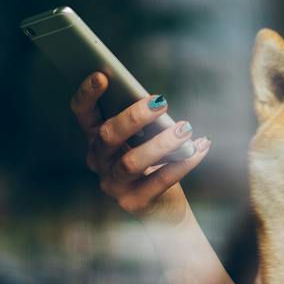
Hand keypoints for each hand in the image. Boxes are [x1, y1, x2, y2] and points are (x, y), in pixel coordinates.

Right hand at [70, 72, 210, 223]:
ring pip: (131, 162)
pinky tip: (199, 148)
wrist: (163, 208)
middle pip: (108, 136)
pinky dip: (181, 164)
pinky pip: (158, 182)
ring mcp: (114, 185)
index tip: (102, 75)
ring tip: (186, 129)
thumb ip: (144, 123)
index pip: (84, 114)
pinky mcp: (134, 203)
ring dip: (161, 143)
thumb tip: (157, 103)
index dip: (87, 95)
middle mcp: (99, 162)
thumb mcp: (145, 139)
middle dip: (133, 117)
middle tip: (161, 101)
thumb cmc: (154, 163)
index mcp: (98, 140)